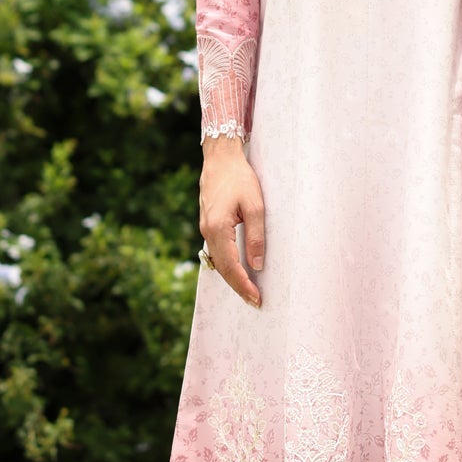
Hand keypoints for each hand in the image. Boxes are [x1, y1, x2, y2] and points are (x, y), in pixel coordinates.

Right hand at [200, 138, 264, 307]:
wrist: (221, 158)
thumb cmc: (240, 178)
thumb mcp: (255, 205)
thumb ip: (256, 236)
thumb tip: (256, 265)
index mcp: (218, 228)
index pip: (231, 266)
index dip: (243, 285)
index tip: (257, 299)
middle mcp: (207, 231)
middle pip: (222, 269)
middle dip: (238, 287)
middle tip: (255, 302)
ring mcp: (205, 228)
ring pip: (217, 262)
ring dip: (232, 278)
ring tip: (249, 292)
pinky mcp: (208, 224)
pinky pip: (216, 252)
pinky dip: (227, 265)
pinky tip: (238, 271)